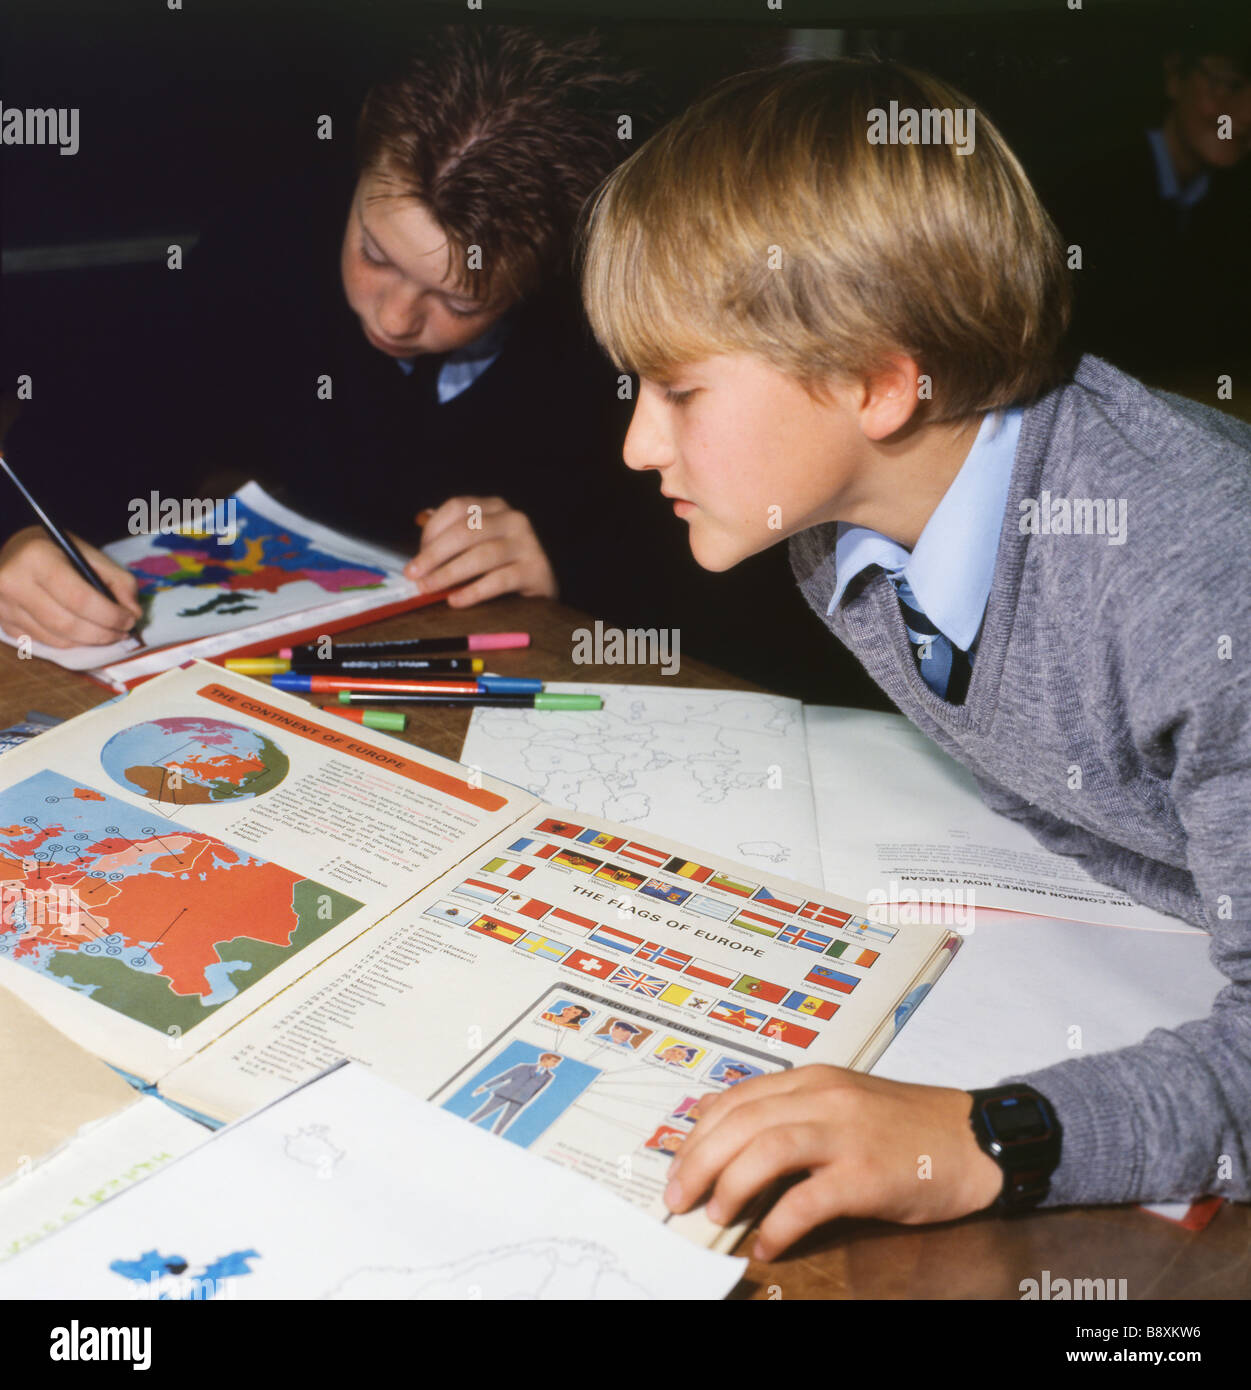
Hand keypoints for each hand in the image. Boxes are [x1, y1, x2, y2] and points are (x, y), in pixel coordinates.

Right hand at [0, 525, 141, 647]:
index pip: (79, 598)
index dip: (110, 615)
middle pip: (67, 624)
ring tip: (109, 633)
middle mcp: (13, 583)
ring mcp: (3, 606)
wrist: (13, 554)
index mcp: (36, 558)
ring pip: (57, 639)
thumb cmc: (55, 551)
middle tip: (123, 631)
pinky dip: (70, 643)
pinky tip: (83, 633)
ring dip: (90, 642)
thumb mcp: (87, 552)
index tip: (130, 619)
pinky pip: (44, 643)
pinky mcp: (2, 623)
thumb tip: (134, 613)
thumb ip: (118, 579)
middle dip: (103, 633)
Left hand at [404, 497, 556, 608]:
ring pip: (482, 555)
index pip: (457, 508)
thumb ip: (452, 532)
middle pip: (466, 530)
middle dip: (434, 554)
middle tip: (413, 575)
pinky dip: (474, 591)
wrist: (541, 587)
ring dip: (449, 573)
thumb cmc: (501, 564)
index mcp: (494, 507)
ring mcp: (527, 543)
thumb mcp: (477, 543)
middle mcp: (513, 519)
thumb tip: (421, 519)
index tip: (416, 557)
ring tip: (428, 589)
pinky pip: (500, 580)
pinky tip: (455, 600)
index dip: (431, 531)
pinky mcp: (536, 570)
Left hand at [663, 1065, 1003, 1260]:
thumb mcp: (841, 1102)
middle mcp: (823, 1098)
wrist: (974, 1139)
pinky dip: (779, 1224)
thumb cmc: (906, 1127)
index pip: (735, 1099)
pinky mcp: (868, 1174)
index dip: (697, 1133)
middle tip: (678, 1198)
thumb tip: (731, 1139)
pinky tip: (768, 1244)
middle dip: (698, 1162)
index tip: (677, 1165)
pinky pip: (808, 1199)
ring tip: (716, 1215)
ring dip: (730, 1185)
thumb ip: (791, 1112)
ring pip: (766, 1150)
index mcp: (811, 1080)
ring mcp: (846, 1133)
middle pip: (740, 1123)